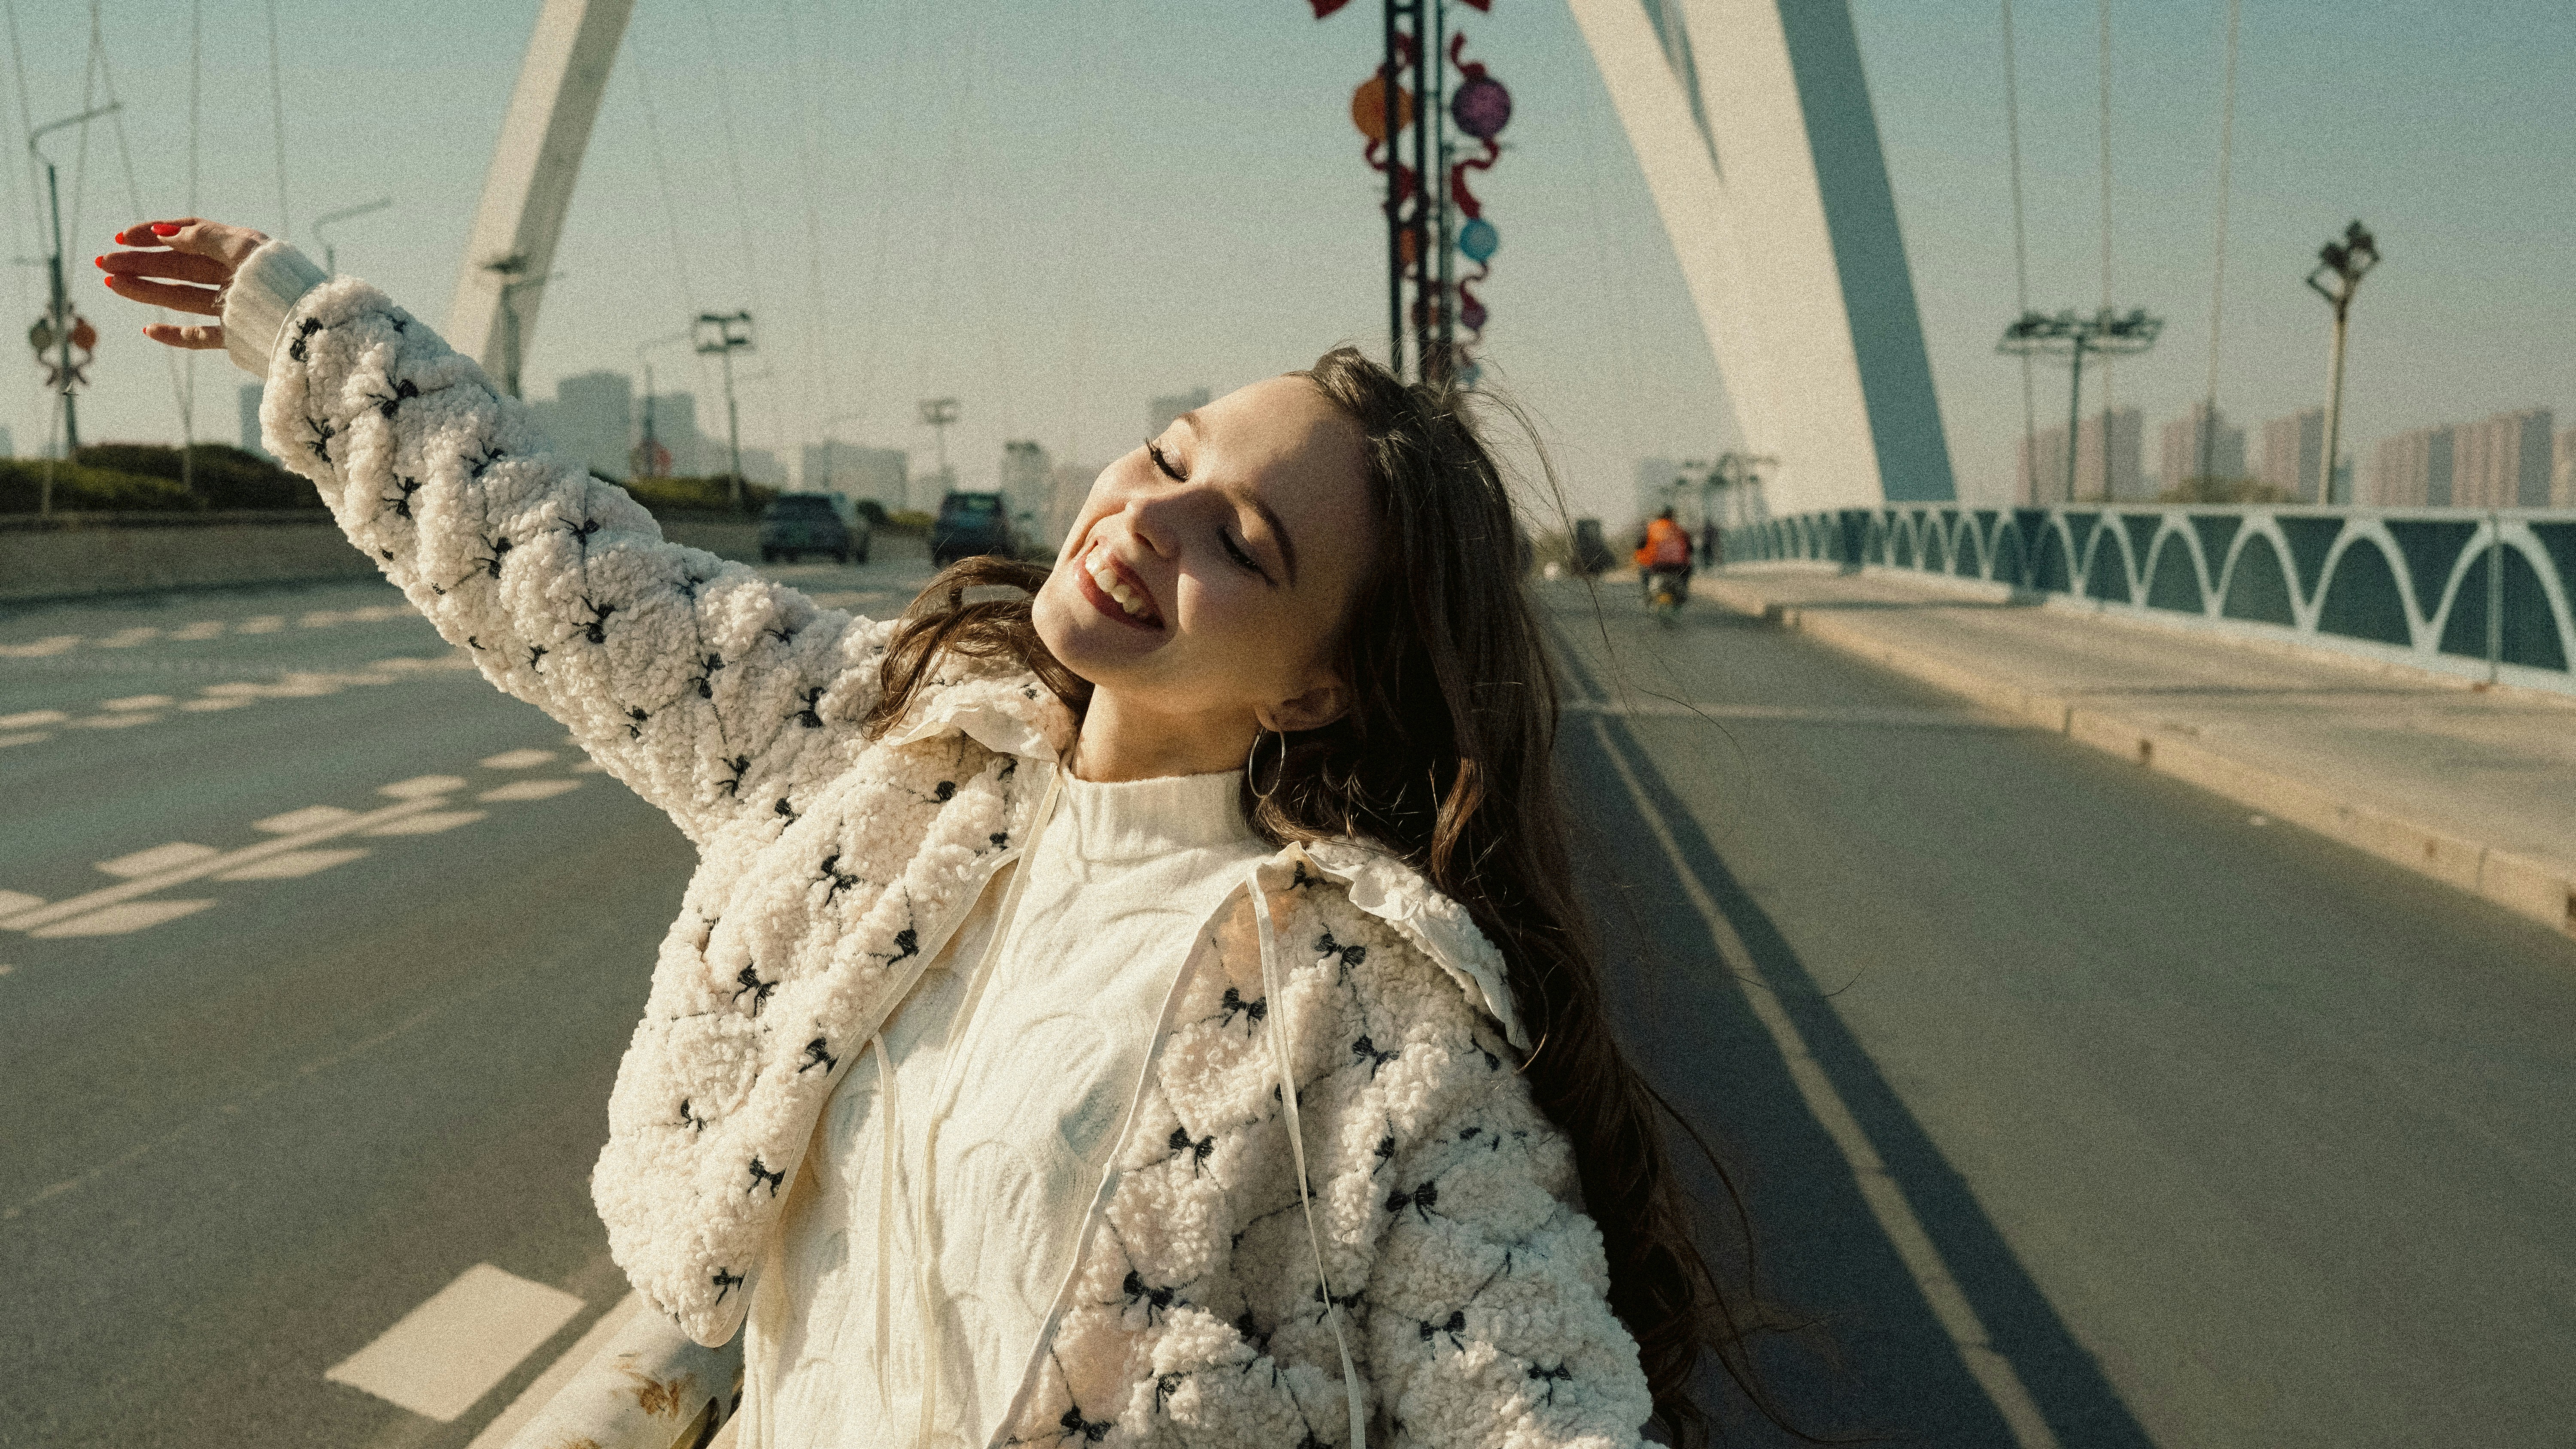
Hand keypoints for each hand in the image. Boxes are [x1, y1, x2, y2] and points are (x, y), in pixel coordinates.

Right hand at [97, 218, 273, 350]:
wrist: (313, 325)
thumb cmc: (284, 280)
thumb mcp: (243, 248)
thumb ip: (203, 238)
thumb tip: (164, 234)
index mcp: (239, 250)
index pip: (188, 235)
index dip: (153, 234)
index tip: (123, 237)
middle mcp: (235, 276)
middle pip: (178, 266)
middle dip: (140, 263)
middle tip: (103, 263)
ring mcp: (235, 308)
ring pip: (182, 297)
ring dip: (146, 290)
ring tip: (112, 285)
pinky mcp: (238, 336)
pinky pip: (200, 336)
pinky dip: (176, 334)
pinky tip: (149, 330)